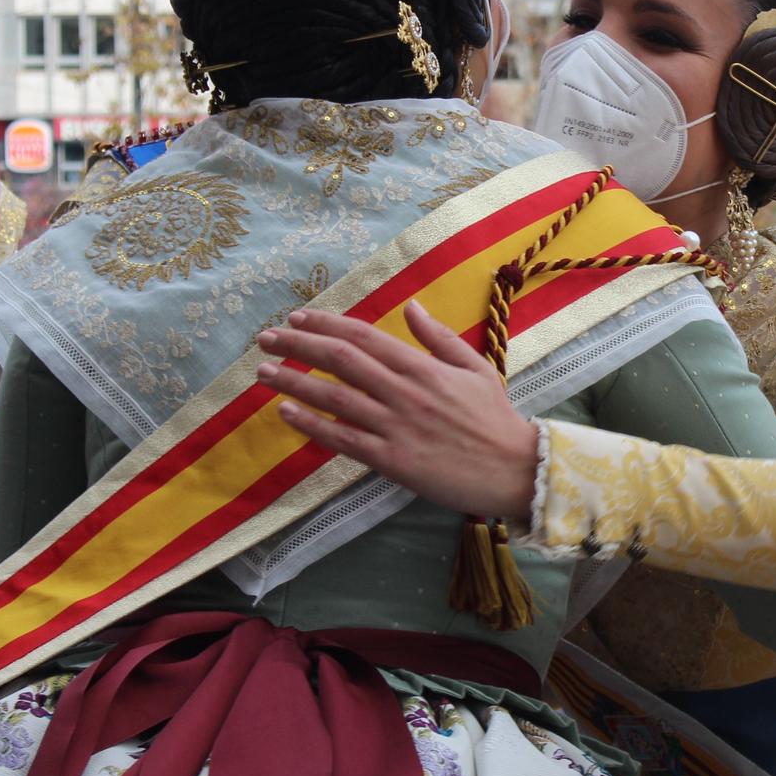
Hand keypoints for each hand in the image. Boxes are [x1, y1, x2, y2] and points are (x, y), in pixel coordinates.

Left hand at [255, 300, 540, 520]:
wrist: (514, 470)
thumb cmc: (495, 419)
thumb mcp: (474, 367)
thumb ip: (439, 337)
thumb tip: (411, 306)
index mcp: (423, 366)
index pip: (364, 336)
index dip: (326, 324)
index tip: (297, 317)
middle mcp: (404, 391)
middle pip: (340, 360)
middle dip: (297, 345)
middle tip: (266, 338)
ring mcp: (396, 426)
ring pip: (334, 398)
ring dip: (293, 382)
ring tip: (262, 372)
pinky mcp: (392, 460)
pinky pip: (343, 439)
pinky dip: (311, 425)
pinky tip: (286, 412)